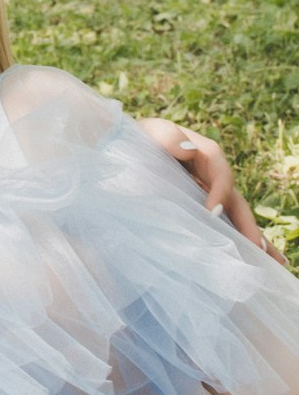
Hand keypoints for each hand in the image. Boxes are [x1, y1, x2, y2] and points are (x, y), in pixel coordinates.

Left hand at [138, 118, 287, 267]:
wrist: (123, 149)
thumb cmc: (138, 139)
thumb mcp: (150, 132)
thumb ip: (166, 135)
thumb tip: (189, 149)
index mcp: (204, 154)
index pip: (221, 174)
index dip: (221, 192)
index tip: (212, 213)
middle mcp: (212, 176)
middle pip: (235, 200)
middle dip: (248, 224)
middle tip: (258, 249)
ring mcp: (207, 193)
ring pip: (233, 216)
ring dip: (250, 237)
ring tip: (272, 262)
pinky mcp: (198, 209)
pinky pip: (220, 224)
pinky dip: (235, 240)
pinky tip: (251, 259)